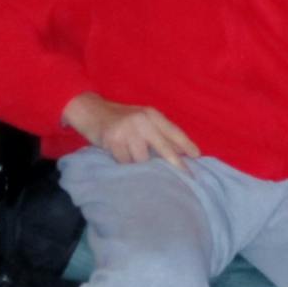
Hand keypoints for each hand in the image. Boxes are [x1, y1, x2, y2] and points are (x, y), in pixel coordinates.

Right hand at [62, 92, 199, 173]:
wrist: (89, 110)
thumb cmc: (119, 118)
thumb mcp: (141, 119)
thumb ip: (158, 132)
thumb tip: (181, 151)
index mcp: (151, 114)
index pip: (173, 131)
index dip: (186, 144)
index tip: (198, 156)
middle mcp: (142, 120)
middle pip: (163, 147)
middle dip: (176, 164)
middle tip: (187, 176)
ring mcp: (127, 130)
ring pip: (142, 159)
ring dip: (139, 163)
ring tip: (132, 158)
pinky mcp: (113, 140)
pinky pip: (125, 161)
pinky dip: (125, 163)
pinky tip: (120, 157)